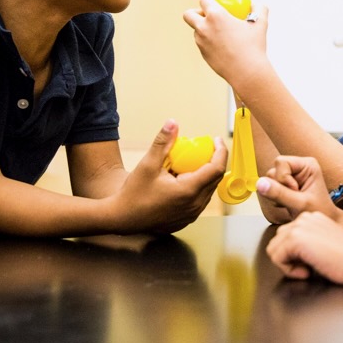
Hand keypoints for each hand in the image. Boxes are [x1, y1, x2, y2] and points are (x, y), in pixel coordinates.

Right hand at [111, 120, 227, 233]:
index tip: (216, 140)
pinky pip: (200, 199)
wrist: (122, 219)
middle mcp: (194, 205)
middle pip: (215, 179)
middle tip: (205, 148)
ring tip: (190, 163)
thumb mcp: (148, 164)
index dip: (221, 152)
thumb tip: (172, 123)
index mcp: (188, 191)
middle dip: (214, 160)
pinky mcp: (187, 219)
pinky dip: (198, 186)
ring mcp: (192, 214)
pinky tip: (184, 178)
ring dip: (205, 174)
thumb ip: (162, 143)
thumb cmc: (133, 195)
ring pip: (209, 190)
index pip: (216, 168)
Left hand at [182, 0, 270, 85]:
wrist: (247, 72)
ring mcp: (201, 42)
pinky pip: (203, 43)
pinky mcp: (203, 54)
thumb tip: (256, 4)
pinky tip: (223, 45)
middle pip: (189, 14)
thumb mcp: (260, 24)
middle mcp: (204, 27)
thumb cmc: (254, 46)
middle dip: (195, 12)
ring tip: (220, 31)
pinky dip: (209, 41)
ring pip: (196, 30)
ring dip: (204, 28)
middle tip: (208, 14)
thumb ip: (259, 9)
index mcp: (216, 15)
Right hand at [255, 155, 342, 226]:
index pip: (281, 162)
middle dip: (279, 188)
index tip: (295, 191)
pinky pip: (269, 189)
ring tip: (291, 201)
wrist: (322, 221)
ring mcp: (290, 176)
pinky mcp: (284, 185)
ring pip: (269, 181)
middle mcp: (298, 167)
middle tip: (293, 198)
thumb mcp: (300, 203)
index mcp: (307, 164)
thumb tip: (260, 183)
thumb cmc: (319, 211)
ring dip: (277, 195)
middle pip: (273, 171)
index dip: (283, 179)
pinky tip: (288, 203)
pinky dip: (275, 199)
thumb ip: (279, 193)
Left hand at [266, 212, 342, 283]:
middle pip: (278, 241)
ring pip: (274, 249)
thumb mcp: (325, 245)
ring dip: (288, 264)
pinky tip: (307, 271)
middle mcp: (304, 218)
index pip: (287, 236)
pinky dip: (288, 270)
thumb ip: (308, 244)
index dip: (295, 255)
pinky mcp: (296, 238)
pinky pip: (277, 258)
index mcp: (312, 218)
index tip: (312, 263)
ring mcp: (299, 226)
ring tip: (307, 269)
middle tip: (308, 268)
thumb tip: (291, 256)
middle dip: (289, 258)